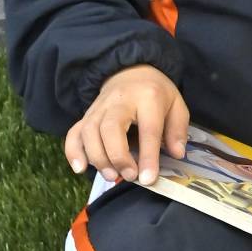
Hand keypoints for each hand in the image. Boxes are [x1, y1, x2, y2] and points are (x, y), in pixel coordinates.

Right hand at [64, 65, 189, 184]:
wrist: (131, 71)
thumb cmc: (156, 93)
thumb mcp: (176, 104)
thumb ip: (177, 129)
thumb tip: (177, 154)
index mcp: (148, 97)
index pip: (148, 129)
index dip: (148, 156)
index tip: (149, 179)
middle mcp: (119, 101)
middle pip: (110, 128)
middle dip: (118, 156)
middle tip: (130, 176)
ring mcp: (99, 107)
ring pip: (89, 132)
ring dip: (98, 158)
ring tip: (112, 176)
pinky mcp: (86, 115)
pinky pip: (74, 133)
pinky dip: (73, 152)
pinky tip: (80, 168)